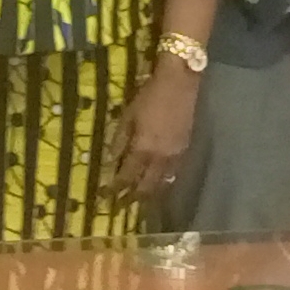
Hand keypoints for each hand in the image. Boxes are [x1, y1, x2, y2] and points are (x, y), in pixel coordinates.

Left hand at [105, 54, 201, 211]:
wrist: (180, 83)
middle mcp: (160, 158)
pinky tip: (156, 183)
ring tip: (137, 199)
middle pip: (146, 187)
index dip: (115, 189)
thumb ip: (119, 141)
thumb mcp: (128, 115)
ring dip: (148, 194)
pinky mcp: (185, 151)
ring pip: (161, 184)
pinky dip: (162, 182)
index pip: (126, 177)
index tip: (104, 197)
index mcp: (143, 148)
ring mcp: (175, 156)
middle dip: (132, 199)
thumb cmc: (149, 96)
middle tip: (121, 206)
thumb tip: (109, 161)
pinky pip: (172, 174)